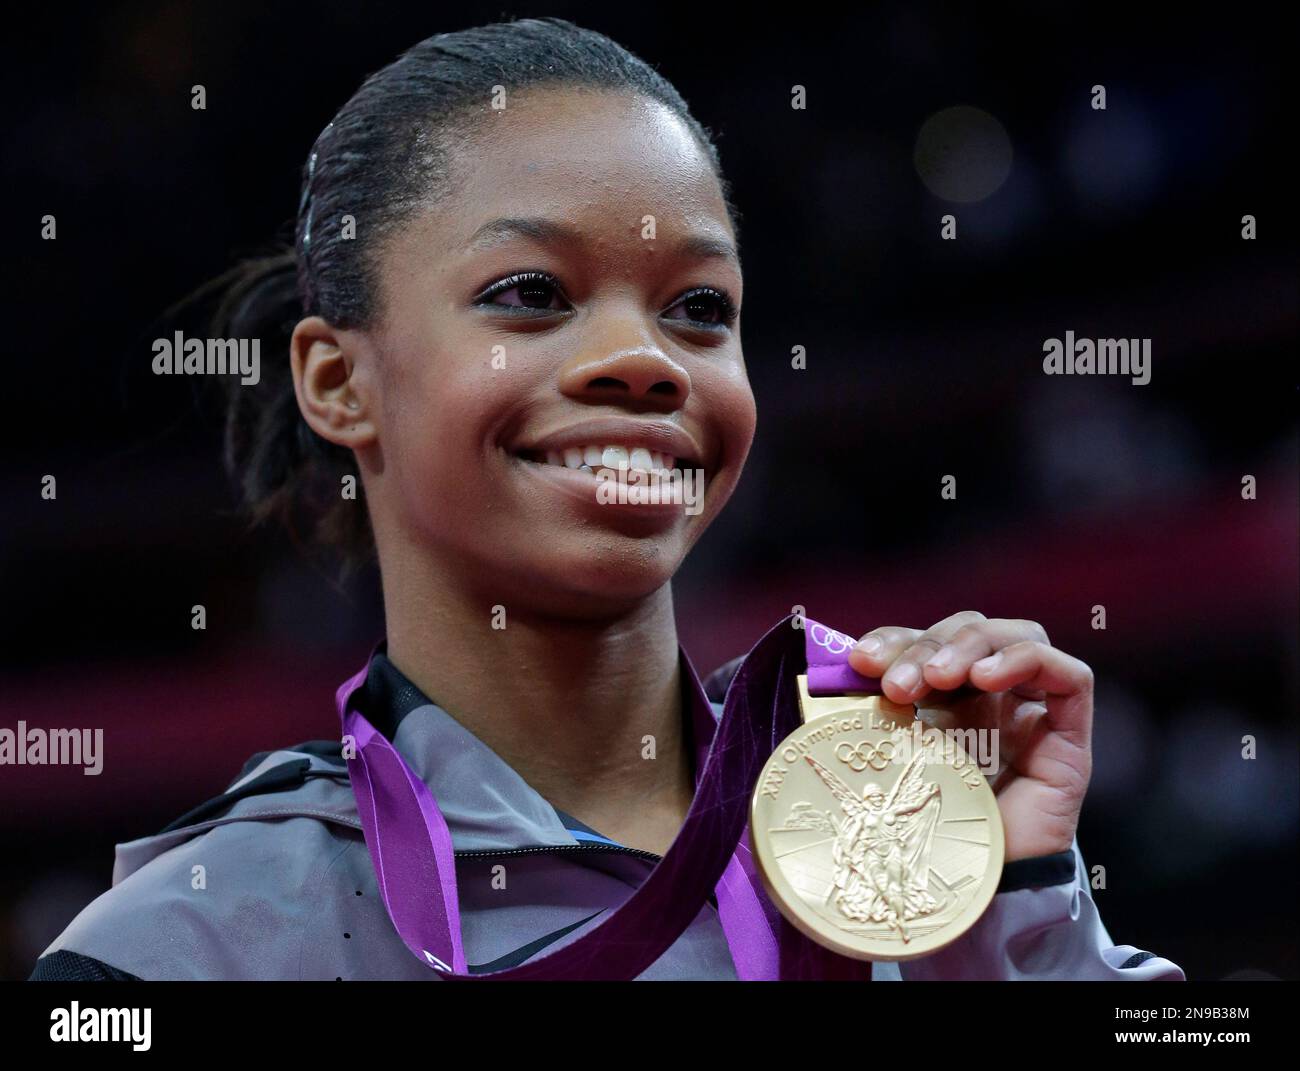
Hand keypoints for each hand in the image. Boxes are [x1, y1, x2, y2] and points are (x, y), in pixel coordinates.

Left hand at [847, 611, 1092, 862]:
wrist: (973, 900)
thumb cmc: (926, 837)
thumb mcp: (887, 763)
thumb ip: (867, 719)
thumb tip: (826, 675)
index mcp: (943, 700)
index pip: (925, 641)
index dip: (894, 639)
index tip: (859, 660)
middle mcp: (989, 700)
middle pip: (968, 631)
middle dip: (926, 646)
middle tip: (896, 685)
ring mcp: (1032, 715)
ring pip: (1016, 636)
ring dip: (970, 644)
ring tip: (938, 678)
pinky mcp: (1069, 739)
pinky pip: (1069, 675)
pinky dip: (1025, 660)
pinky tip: (986, 677)